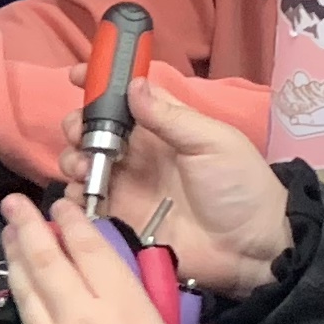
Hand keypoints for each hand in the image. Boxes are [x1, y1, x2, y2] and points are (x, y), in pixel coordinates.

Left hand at [1, 190, 227, 323]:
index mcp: (125, 307)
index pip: (90, 248)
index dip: (72, 220)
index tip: (60, 204)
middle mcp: (83, 317)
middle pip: (46, 260)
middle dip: (28, 226)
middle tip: (14, 205)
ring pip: (26, 291)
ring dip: (15, 260)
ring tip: (8, 238)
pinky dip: (20, 304)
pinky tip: (19, 296)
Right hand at [60, 72, 291, 297]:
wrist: (250, 247)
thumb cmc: (239, 185)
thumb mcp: (212, 142)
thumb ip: (170, 117)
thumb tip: (133, 85)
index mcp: (162, 127)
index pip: (124, 97)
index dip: (98, 83)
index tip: (74, 75)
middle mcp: (138, 153)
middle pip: (93, 130)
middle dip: (77, 125)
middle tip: (80, 134)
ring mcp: (127, 186)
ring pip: (82, 163)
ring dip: (73, 159)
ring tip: (85, 168)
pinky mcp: (120, 219)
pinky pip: (85, 204)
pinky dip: (74, 197)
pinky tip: (81, 195)